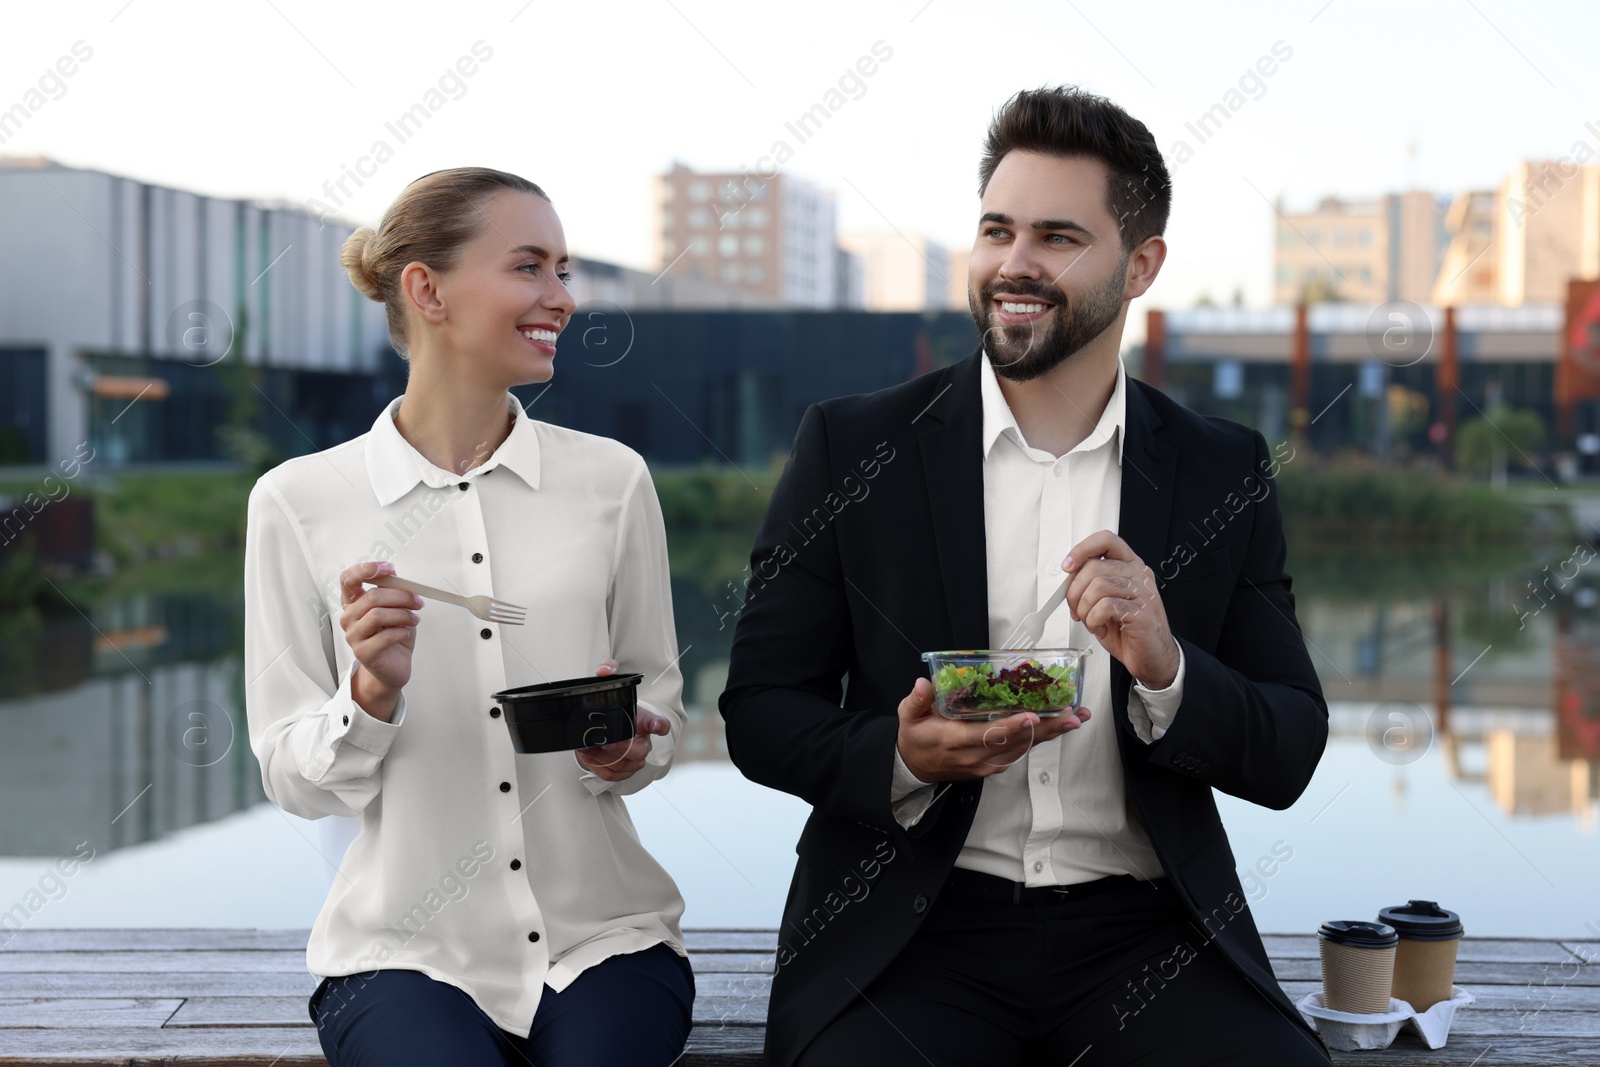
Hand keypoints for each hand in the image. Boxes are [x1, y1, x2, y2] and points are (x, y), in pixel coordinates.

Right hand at [338, 560, 421, 720]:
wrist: (394, 665)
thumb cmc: (394, 634)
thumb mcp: (397, 608)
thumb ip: (393, 591)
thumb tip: (394, 574)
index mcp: (354, 602)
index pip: (348, 579)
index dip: (366, 570)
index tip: (389, 569)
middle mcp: (349, 617)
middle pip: (372, 597)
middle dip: (401, 596)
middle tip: (417, 602)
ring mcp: (353, 635)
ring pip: (377, 615)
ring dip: (403, 614)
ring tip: (414, 619)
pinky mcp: (363, 652)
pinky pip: (385, 636)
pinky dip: (401, 632)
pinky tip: (405, 633)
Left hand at [575, 660, 670, 781]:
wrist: (610, 726)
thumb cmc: (615, 708)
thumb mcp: (612, 686)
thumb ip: (609, 670)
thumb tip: (604, 670)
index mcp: (646, 720)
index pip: (660, 724)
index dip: (659, 726)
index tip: (656, 726)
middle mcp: (644, 742)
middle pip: (640, 751)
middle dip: (619, 748)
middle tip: (602, 740)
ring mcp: (635, 759)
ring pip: (623, 765)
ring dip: (601, 757)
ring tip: (585, 745)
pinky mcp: (624, 771)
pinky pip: (612, 775)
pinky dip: (596, 767)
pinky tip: (585, 754)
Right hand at [896, 676, 1089, 782]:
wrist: (914, 767)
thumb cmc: (915, 738)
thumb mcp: (908, 717)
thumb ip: (916, 701)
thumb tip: (923, 684)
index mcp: (956, 741)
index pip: (988, 735)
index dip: (1012, 726)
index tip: (1033, 716)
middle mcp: (977, 756)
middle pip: (1017, 742)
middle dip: (1048, 729)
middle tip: (1073, 716)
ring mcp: (987, 764)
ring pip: (1024, 748)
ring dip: (1051, 733)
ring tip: (1075, 717)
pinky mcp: (993, 765)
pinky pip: (1020, 752)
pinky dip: (1040, 739)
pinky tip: (1057, 726)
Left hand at [1063, 530, 1178, 688]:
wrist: (1152, 658)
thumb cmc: (1128, 631)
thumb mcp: (1105, 602)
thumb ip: (1091, 585)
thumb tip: (1068, 579)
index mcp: (1130, 567)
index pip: (1106, 540)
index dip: (1082, 549)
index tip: (1068, 566)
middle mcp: (1138, 575)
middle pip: (1094, 567)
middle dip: (1075, 592)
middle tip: (1077, 610)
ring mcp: (1143, 592)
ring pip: (1097, 586)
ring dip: (1085, 609)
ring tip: (1092, 622)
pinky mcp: (1142, 612)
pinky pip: (1105, 607)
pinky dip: (1094, 620)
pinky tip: (1101, 628)